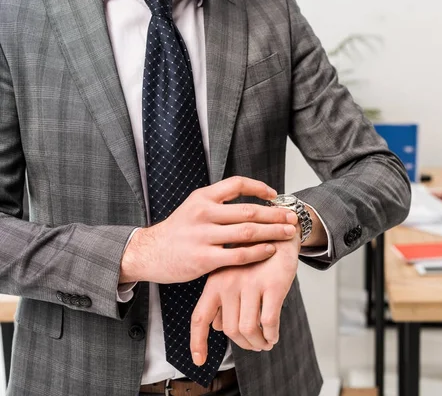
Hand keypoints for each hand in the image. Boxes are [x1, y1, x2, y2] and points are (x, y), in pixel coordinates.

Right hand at [119, 176, 298, 283]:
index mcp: (202, 197)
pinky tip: (270, 250)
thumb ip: (217, 203)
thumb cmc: (177, 232)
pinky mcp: (203, 258)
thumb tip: (250, 201)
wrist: (148, 253)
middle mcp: (203, 213)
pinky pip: (238, 254)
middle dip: (275, 213)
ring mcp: (203, 236)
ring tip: (289, 233)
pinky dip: (258, 252)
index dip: (259, 187)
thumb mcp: (193, 207)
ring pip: (247, 231)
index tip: (274, 194)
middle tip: (292, 217)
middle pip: (249, 210)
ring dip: (273, 232)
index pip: (237, 184)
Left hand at [189, 236, 300, 364]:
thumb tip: (218, 327)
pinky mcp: (272, 285)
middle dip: (243, 344)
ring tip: (266, 343)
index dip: (197, 342)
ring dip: (258, 342)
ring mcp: (250, 284)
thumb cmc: (256, 256)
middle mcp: (229, 283)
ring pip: (248, 329)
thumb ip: (222, 300)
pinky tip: (274, 335)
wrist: (280, 230)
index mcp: (215, 281)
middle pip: (229, 330)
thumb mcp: (233, 274)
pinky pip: (268, 322)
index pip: (200, 317)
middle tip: (255, 345)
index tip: (198, 361)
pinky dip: (271, 334)